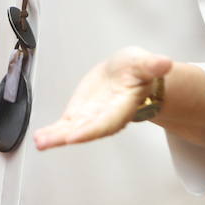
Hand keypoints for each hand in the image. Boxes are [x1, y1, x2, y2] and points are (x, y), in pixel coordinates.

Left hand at [32, 47, 173, 149]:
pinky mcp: (79, 115)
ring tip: (41, 142)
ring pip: (72, 131)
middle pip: (88, 129)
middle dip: (71, 135)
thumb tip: (164, 62)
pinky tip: (40, 138)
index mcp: (123, 106)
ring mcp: (90, 118)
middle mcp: (106, 117)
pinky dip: (52, 132)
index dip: (92, 128)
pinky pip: (65, 126)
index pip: (108, 121)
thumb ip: (152, 65)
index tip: (76, 135)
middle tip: (53, 140)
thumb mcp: (144, 62)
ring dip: (56, 137)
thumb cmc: (137, 70)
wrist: (127, 74)